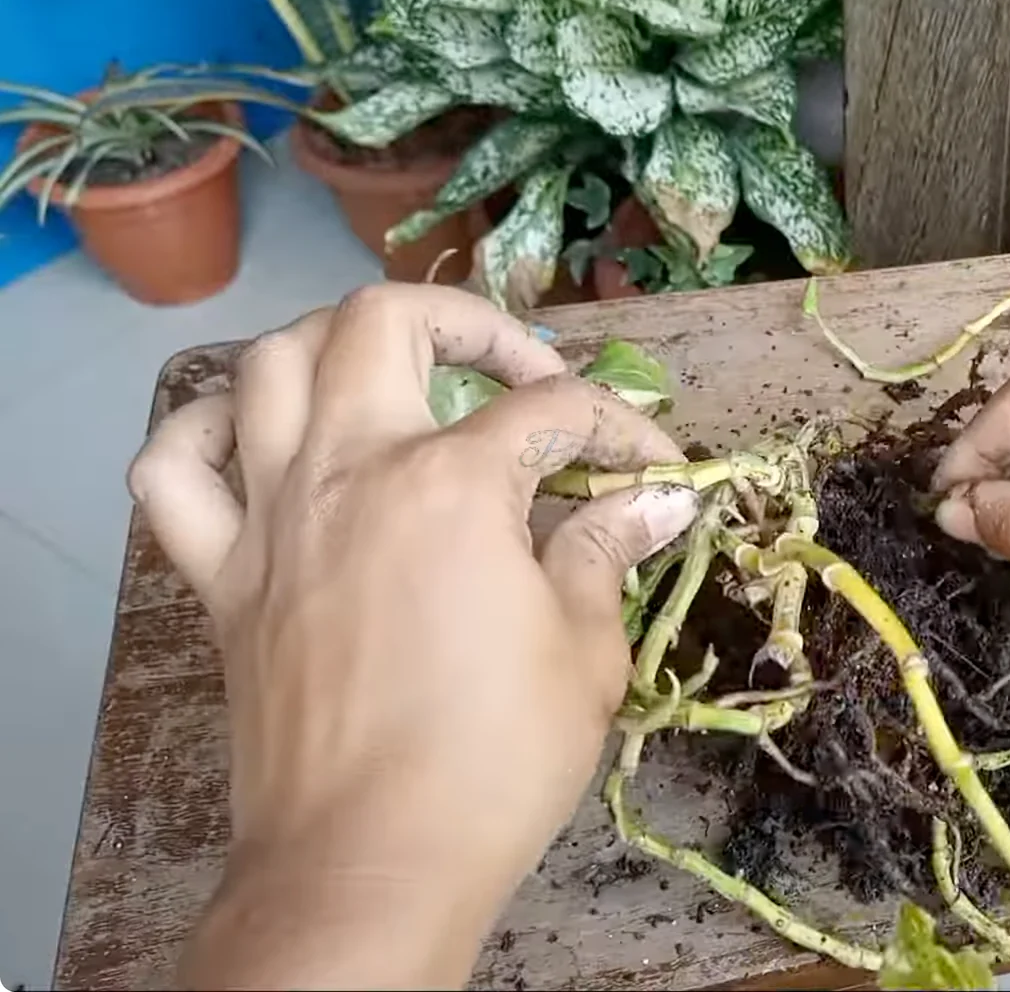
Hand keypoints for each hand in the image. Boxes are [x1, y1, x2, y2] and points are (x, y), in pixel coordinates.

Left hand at [128, 284, 694, 986]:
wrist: (368, 864)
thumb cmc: (493, 764)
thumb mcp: (585, 654)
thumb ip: (607, 552)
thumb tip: (654, 501)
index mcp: (451, 483)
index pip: (551, 411)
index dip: (620, 426)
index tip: (655, 468)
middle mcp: (349, 470)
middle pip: (386, 323)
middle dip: (473, 325)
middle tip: (524, 379)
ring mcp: (272, 517)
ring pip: (270, 363)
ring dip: (338, 346)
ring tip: (397, 380)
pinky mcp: (223, 577)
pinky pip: (177, 469)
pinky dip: (207, 429)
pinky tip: (258, 438)